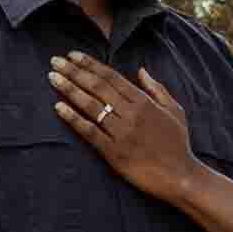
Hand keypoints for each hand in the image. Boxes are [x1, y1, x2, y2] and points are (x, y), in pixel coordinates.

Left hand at [48, 55, 202, 200]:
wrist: (179, 176)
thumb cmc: (177, 143)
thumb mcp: (175, 110)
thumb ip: (157, 89)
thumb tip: (141, 70)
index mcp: (144, 102)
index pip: (111, 77)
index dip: (90, 64)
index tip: (72, 55)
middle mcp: (131, 114)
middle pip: (97, 87)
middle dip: (74, 71)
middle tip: (55, 61)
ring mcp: (121, 133)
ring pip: (91, 106)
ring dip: (69, 90)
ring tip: (52, 78)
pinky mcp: (114, 152)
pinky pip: (89, 132)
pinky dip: (73, 119)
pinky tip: (58, 107)